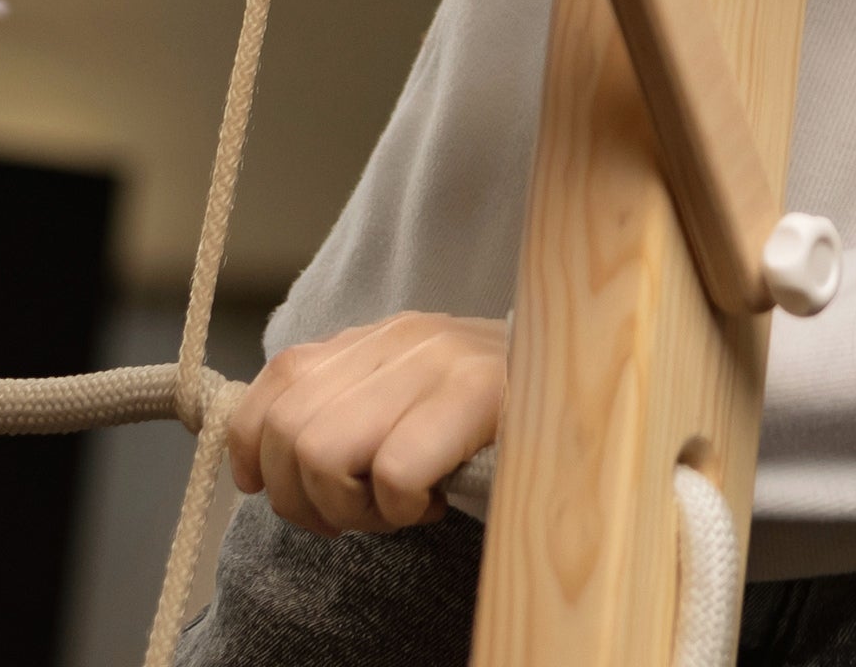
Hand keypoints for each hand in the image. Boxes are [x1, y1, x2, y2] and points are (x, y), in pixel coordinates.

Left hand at [224, 313, 504, 536]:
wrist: (599, 385)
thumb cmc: (498, 421)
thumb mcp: (413, 399)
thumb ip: (349, 407)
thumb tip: (267, 458)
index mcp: (375, 338)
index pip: (273, 383)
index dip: (255, 450)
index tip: (276, 489)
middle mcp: (398, 338)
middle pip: (287, 431)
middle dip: (304, 500)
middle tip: (356, 517)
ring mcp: (437, 360)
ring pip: (322, 452)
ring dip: (350, 507)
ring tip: (395, 510)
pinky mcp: (477, 393)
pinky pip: (391, 470)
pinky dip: (399, 507)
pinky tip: (431, 505)